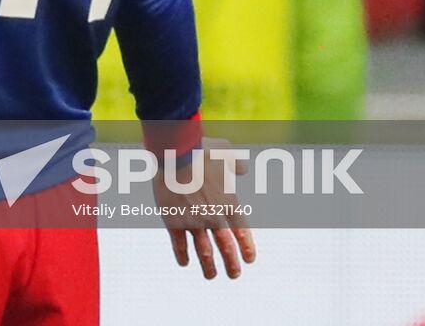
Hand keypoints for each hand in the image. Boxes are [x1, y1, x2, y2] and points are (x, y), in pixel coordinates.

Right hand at [157, 137, 256, 279]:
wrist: (176, 152)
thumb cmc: (201, 149)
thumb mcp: (225, 152)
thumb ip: (236, 163)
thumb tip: (244, 168)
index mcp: (228, 201)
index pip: (241, 231)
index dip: (246, 247)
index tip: (249, 260)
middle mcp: (213, 216)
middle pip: (226, 246)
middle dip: (232, 264)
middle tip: (235, 275)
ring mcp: (193, 221)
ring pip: (204, 251)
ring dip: (209, 266)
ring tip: (212, 276)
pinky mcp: (174, 221)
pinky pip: (179, 244)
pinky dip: (182, 255)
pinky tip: (185, 263)